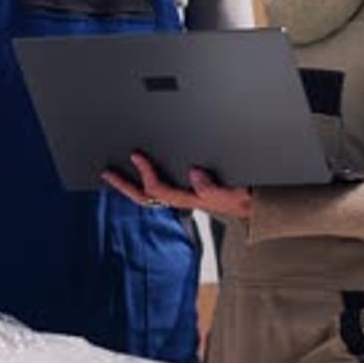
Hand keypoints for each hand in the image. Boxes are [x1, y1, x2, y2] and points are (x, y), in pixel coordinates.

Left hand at [101, 152, 250, 218]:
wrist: (256, 206)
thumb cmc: (245, 199)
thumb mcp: (235, 193)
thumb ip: (214, 187)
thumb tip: (194, 173)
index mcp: (191, 199)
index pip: (160, 189)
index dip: (146, 174)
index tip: (137, 156)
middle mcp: (183, 199)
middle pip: (146, 197)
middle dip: (125, 186)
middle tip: (107, 173)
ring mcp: (184, 197)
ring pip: (150, 195)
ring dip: (131, 186)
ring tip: (116, 173)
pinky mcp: (188, 192)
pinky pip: (160, 190)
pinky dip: (145, 183)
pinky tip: (140, 173)